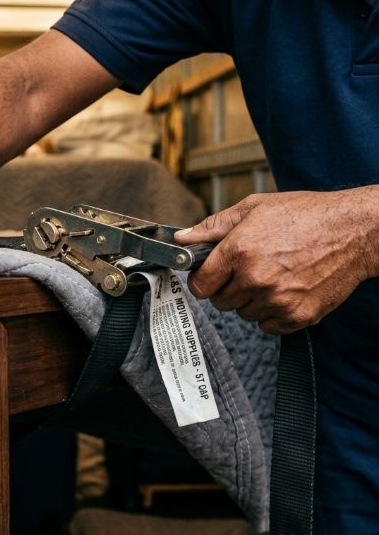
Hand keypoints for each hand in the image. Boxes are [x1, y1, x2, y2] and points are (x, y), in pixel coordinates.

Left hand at [174, 189, 377, 334]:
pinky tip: (286, 290)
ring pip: (244, 314)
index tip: (211, 275)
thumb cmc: (305, 215)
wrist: (354, 230)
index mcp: (239, 251)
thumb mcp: (254, 208)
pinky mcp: (298, 316)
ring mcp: (277, 300)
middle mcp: (255, 278)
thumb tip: (181, 238)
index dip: (203, 280)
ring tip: (272, 275)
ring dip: (251, 300)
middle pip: (220, 302)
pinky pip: (268, 326)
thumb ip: (213, 227)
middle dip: (228, 288)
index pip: (200, 286)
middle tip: (248, 270)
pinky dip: (273, 313)